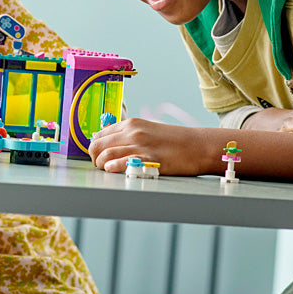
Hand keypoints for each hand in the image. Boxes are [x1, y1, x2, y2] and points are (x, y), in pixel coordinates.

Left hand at [88, 118, 206, 174]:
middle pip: (98, 144)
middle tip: (99, 165)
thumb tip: (108, 144)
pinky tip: (111, 169)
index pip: (100, 134)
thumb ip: (129, 135)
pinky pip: (124, 162)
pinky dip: (113, 166)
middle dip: (94, 157)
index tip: (97, 155)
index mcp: (131, 124)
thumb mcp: (148, 131)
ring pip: (107, 154)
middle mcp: (133, 132)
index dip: (95, 147)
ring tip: (105, 169)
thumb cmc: (174, 141)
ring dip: (100, 164)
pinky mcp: (149, 159)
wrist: (198, 146)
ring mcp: (141, 145)